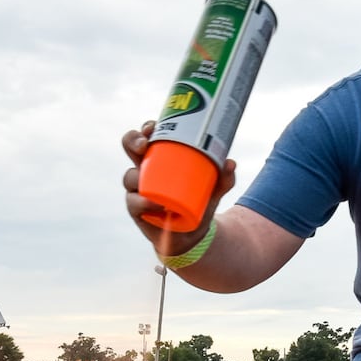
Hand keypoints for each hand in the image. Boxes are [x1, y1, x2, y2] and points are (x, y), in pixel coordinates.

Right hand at [121, 121, 237, 257]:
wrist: (192, 234)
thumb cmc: (199, 202)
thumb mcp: (214, 189)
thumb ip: (224, 177)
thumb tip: (230, 163)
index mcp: (159, 157)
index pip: (147, 136)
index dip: (146, 128)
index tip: (153, 127)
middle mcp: (144, 170)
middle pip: (130, 147)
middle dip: (133, 141)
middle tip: (144, 145)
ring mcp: (137, 189)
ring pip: (129, 176)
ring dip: (137, 176)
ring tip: (152, 180)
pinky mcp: (136, 209)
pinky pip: (133, 203)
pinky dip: (143, 203)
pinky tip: (154, 204)